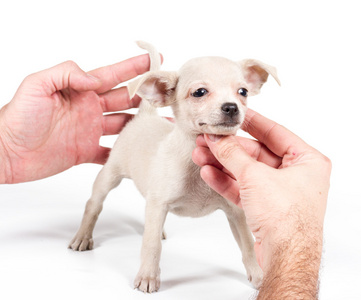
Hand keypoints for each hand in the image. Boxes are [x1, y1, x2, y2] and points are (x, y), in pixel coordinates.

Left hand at [0, 55, 149, 183]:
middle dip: (146, 94)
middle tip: (166, 93)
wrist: (6, 152)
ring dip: (141, 124)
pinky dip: (124, 153)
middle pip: (125, 99)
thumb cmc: (16, 117)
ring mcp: (89, 131)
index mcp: (81, 91)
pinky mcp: (85, 152)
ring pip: (123, 125)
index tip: (154, 60)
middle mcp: (89, 109)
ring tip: (161, 122)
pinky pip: (110, 152)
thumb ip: (66, 74)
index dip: (134, 67)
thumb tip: (96, 79)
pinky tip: (138, 152)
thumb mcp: (36, 85)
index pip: (113, 76)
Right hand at [192, 108, 330, 269]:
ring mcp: (280, 192)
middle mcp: (296, 175)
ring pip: (247, 171)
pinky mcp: (266, 208)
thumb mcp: (255, 176)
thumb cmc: (286, 217)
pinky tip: (208, 173)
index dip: (252, 122)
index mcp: (306, 160)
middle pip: (256, 153)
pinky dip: (226, 181)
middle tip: (207, 139)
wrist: (285, 258)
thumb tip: (217, 139)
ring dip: (223, 163)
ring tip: (200, 154)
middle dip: (229, 147)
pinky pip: (243, 188)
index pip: (275, 132)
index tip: (233, 115)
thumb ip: (233, 154)